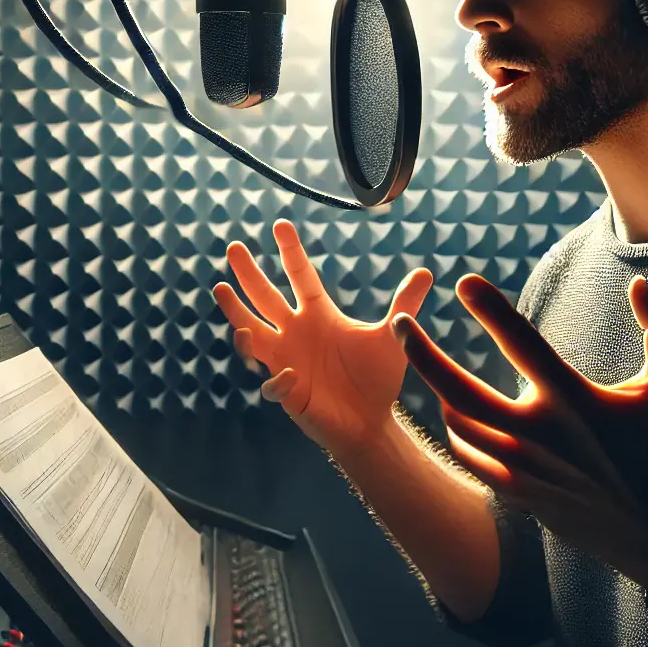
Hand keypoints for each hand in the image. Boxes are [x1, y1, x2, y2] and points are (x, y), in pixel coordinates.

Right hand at [213, 219, 432, 453]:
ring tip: (221, 292)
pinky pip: (274, 384)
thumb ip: (405, 305)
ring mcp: (287, 362)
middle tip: (235, 247)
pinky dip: (278, 380)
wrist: (372, 421)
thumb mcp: (393, 338)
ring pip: (252, 335)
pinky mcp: (289, 394)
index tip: (280, 225)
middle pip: (265, 298)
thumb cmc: (376, 378)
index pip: (300, 277)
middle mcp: (296, 334)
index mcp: (318, 315)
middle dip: (249, 274)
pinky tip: (289, 375)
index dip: (291, 252)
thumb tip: (425, 272)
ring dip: (237, 316)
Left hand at [392, 274, 647, 583]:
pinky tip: (454, 411)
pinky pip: (466, 453)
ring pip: (456, 422)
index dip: (490, 308)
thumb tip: (639, 284)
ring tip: (430, 362)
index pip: (521, 343)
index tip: (463, 282)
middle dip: (421, 353)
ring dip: (439, 389)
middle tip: (397, 323)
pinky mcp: (512, 491)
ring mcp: (519, 466)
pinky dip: (455, 428)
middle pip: (458, 389)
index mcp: (572, 400)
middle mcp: (538, 433)